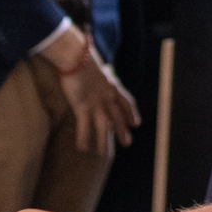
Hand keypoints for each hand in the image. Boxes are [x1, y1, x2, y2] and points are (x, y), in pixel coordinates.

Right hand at [49, 32, 137, 154]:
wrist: (76, 58)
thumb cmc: (83, 61)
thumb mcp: (97, 71)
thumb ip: (100, 79)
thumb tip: (99, 80)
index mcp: (113, 87)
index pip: (127, 102)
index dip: (132, 114)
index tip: (136, 124)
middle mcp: (107, 97)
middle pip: (118, 118)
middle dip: (122, 131)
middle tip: (127, 144)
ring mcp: (96, 103)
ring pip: (104, 126)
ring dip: (104, 141)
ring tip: (103, 154)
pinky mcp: (82, 107)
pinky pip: (84, 126)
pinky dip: (84, 138)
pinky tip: (82, 149)